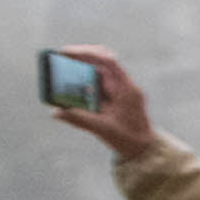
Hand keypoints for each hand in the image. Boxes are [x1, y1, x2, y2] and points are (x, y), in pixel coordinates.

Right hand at [45, 50, 161, 163]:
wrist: (144, 148)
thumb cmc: (128, 138)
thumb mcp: (102, 129)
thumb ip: (79, 119)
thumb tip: (55, 111)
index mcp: (126, 89)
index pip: (108, 61)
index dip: (87, 53)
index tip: (66, 52)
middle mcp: (124, 85)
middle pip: (102, 61)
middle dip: (80, 57)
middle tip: (59, 58)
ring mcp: (120, 89)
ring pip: (98, 71)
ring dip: (80, 69)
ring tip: (61, 71)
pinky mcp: (114, 96)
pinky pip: (97, 82)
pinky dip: (83, 82)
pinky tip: (69, 86)